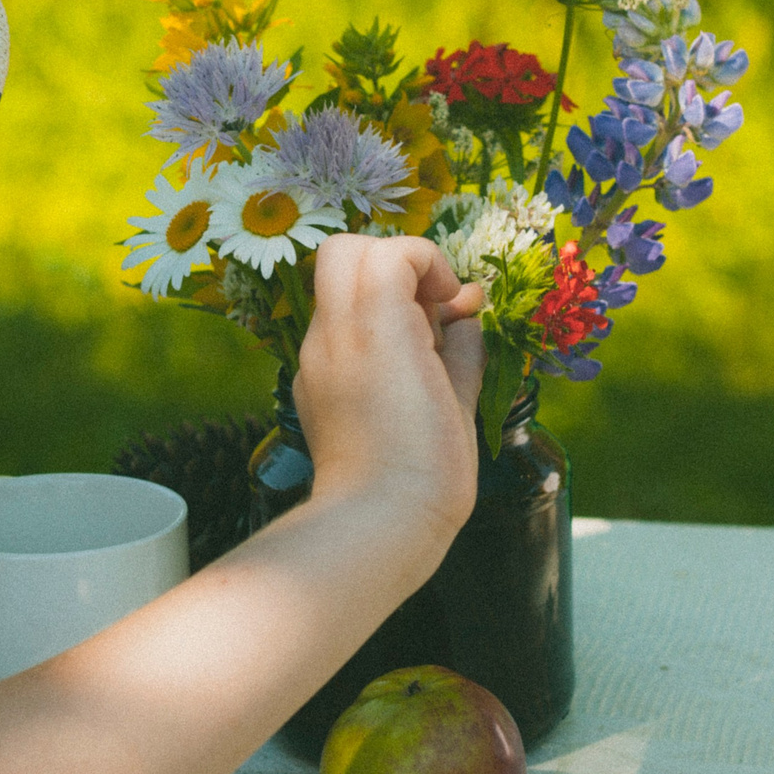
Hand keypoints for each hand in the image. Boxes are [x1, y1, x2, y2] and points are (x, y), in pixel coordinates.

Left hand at [292, 234, 484, 539]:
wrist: (376, 522)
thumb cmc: (429, 465)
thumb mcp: (462, 396)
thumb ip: (464, 342)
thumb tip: (464, 314)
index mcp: (375, 326)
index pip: (392, 251)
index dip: (431, 264)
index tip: (454, 304)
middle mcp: (334, 334)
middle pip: (346, 251)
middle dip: (392, 262)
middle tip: (428, 307)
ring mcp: (314, 359)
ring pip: (335, 290)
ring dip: (377, 298)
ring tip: (417, 346)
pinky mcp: (309, 386)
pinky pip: (333, 332)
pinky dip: (363, 333)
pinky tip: (394, 376)